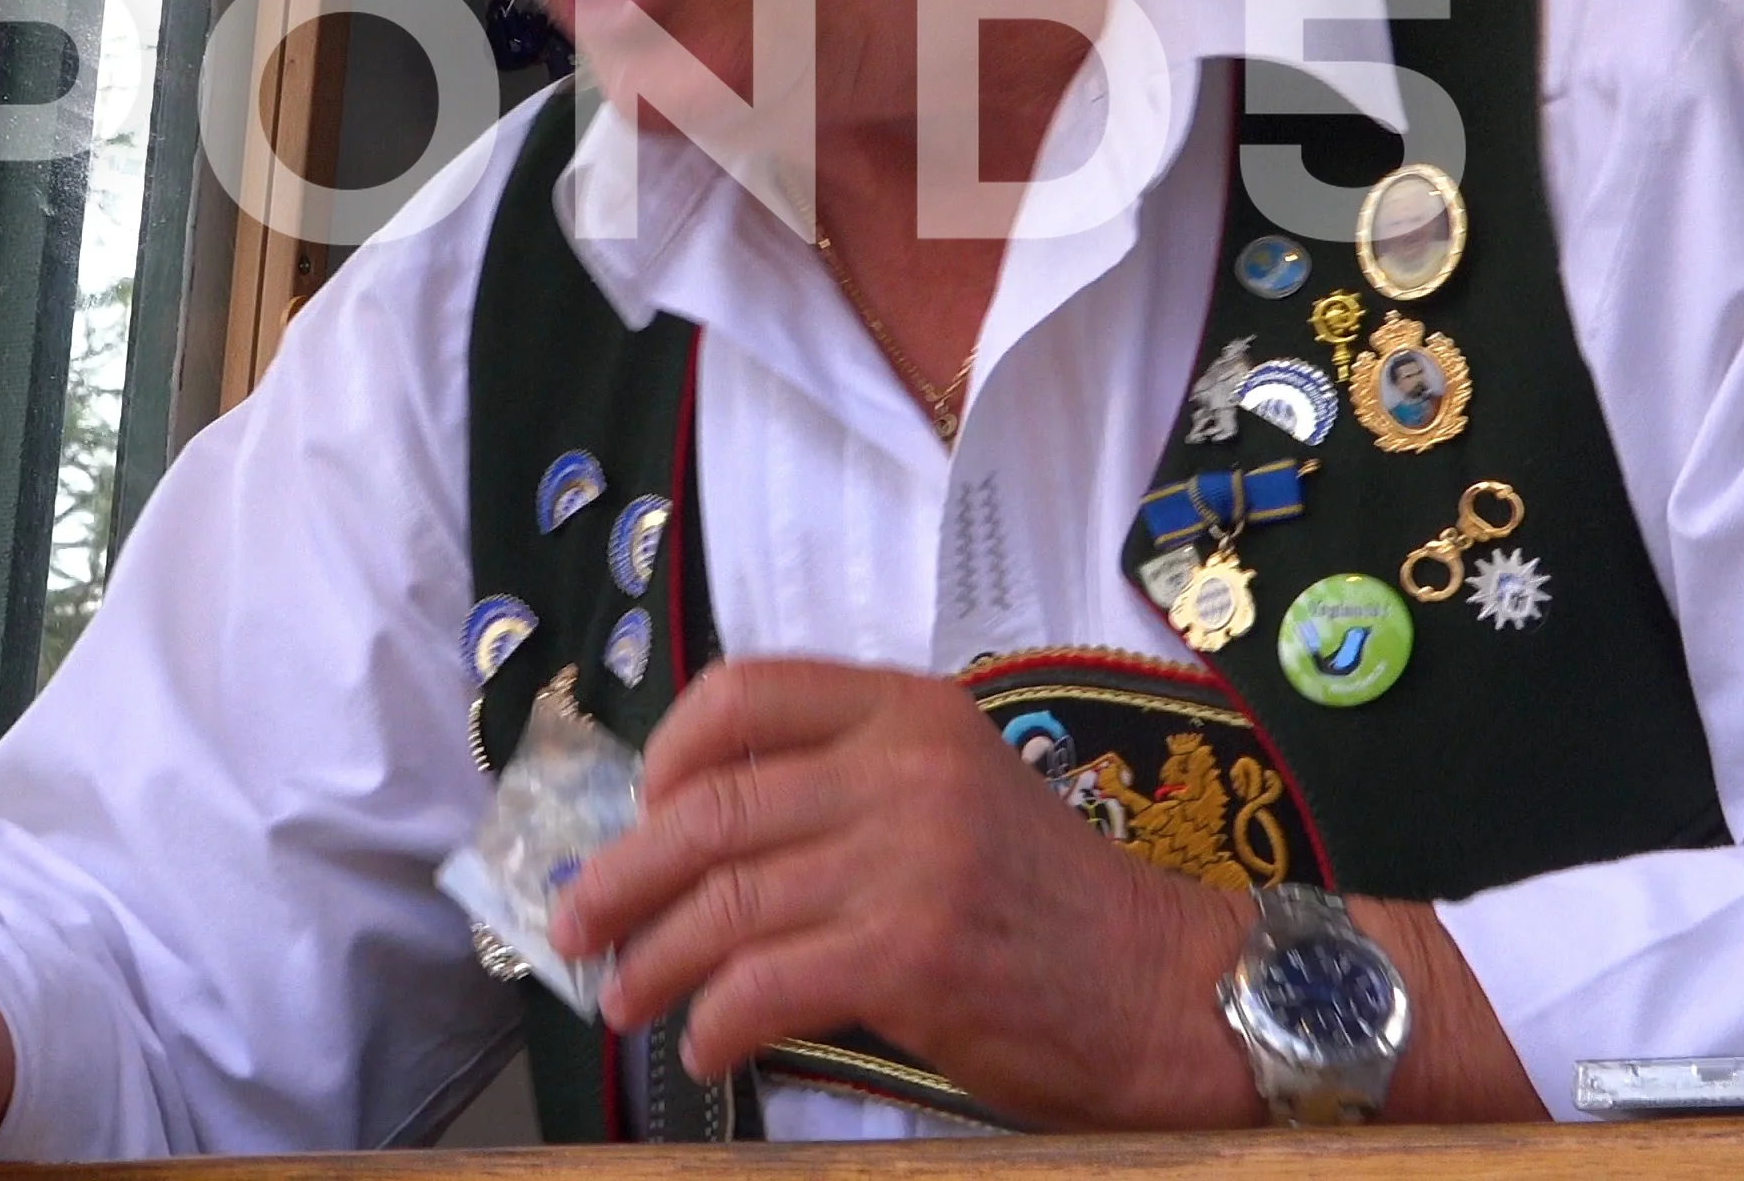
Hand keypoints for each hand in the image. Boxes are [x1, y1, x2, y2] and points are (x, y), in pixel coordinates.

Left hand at [546, 658, 1264, 1130]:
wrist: (1167, 991)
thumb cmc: (1051, 908)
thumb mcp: (957, 799)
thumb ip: (847, 795)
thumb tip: (696, 846)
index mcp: (910, 713)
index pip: (746, 694)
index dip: (666, 755)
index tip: (637, 813)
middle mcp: (904, 769)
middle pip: (710, 807)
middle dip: (619, 876)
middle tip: (576, 926)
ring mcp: (908, 859)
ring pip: (723, 902)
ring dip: (651, 962)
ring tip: (625, 999)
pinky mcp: (911, 954)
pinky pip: (762, 985)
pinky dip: (712, 1024)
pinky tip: (706, 1048)